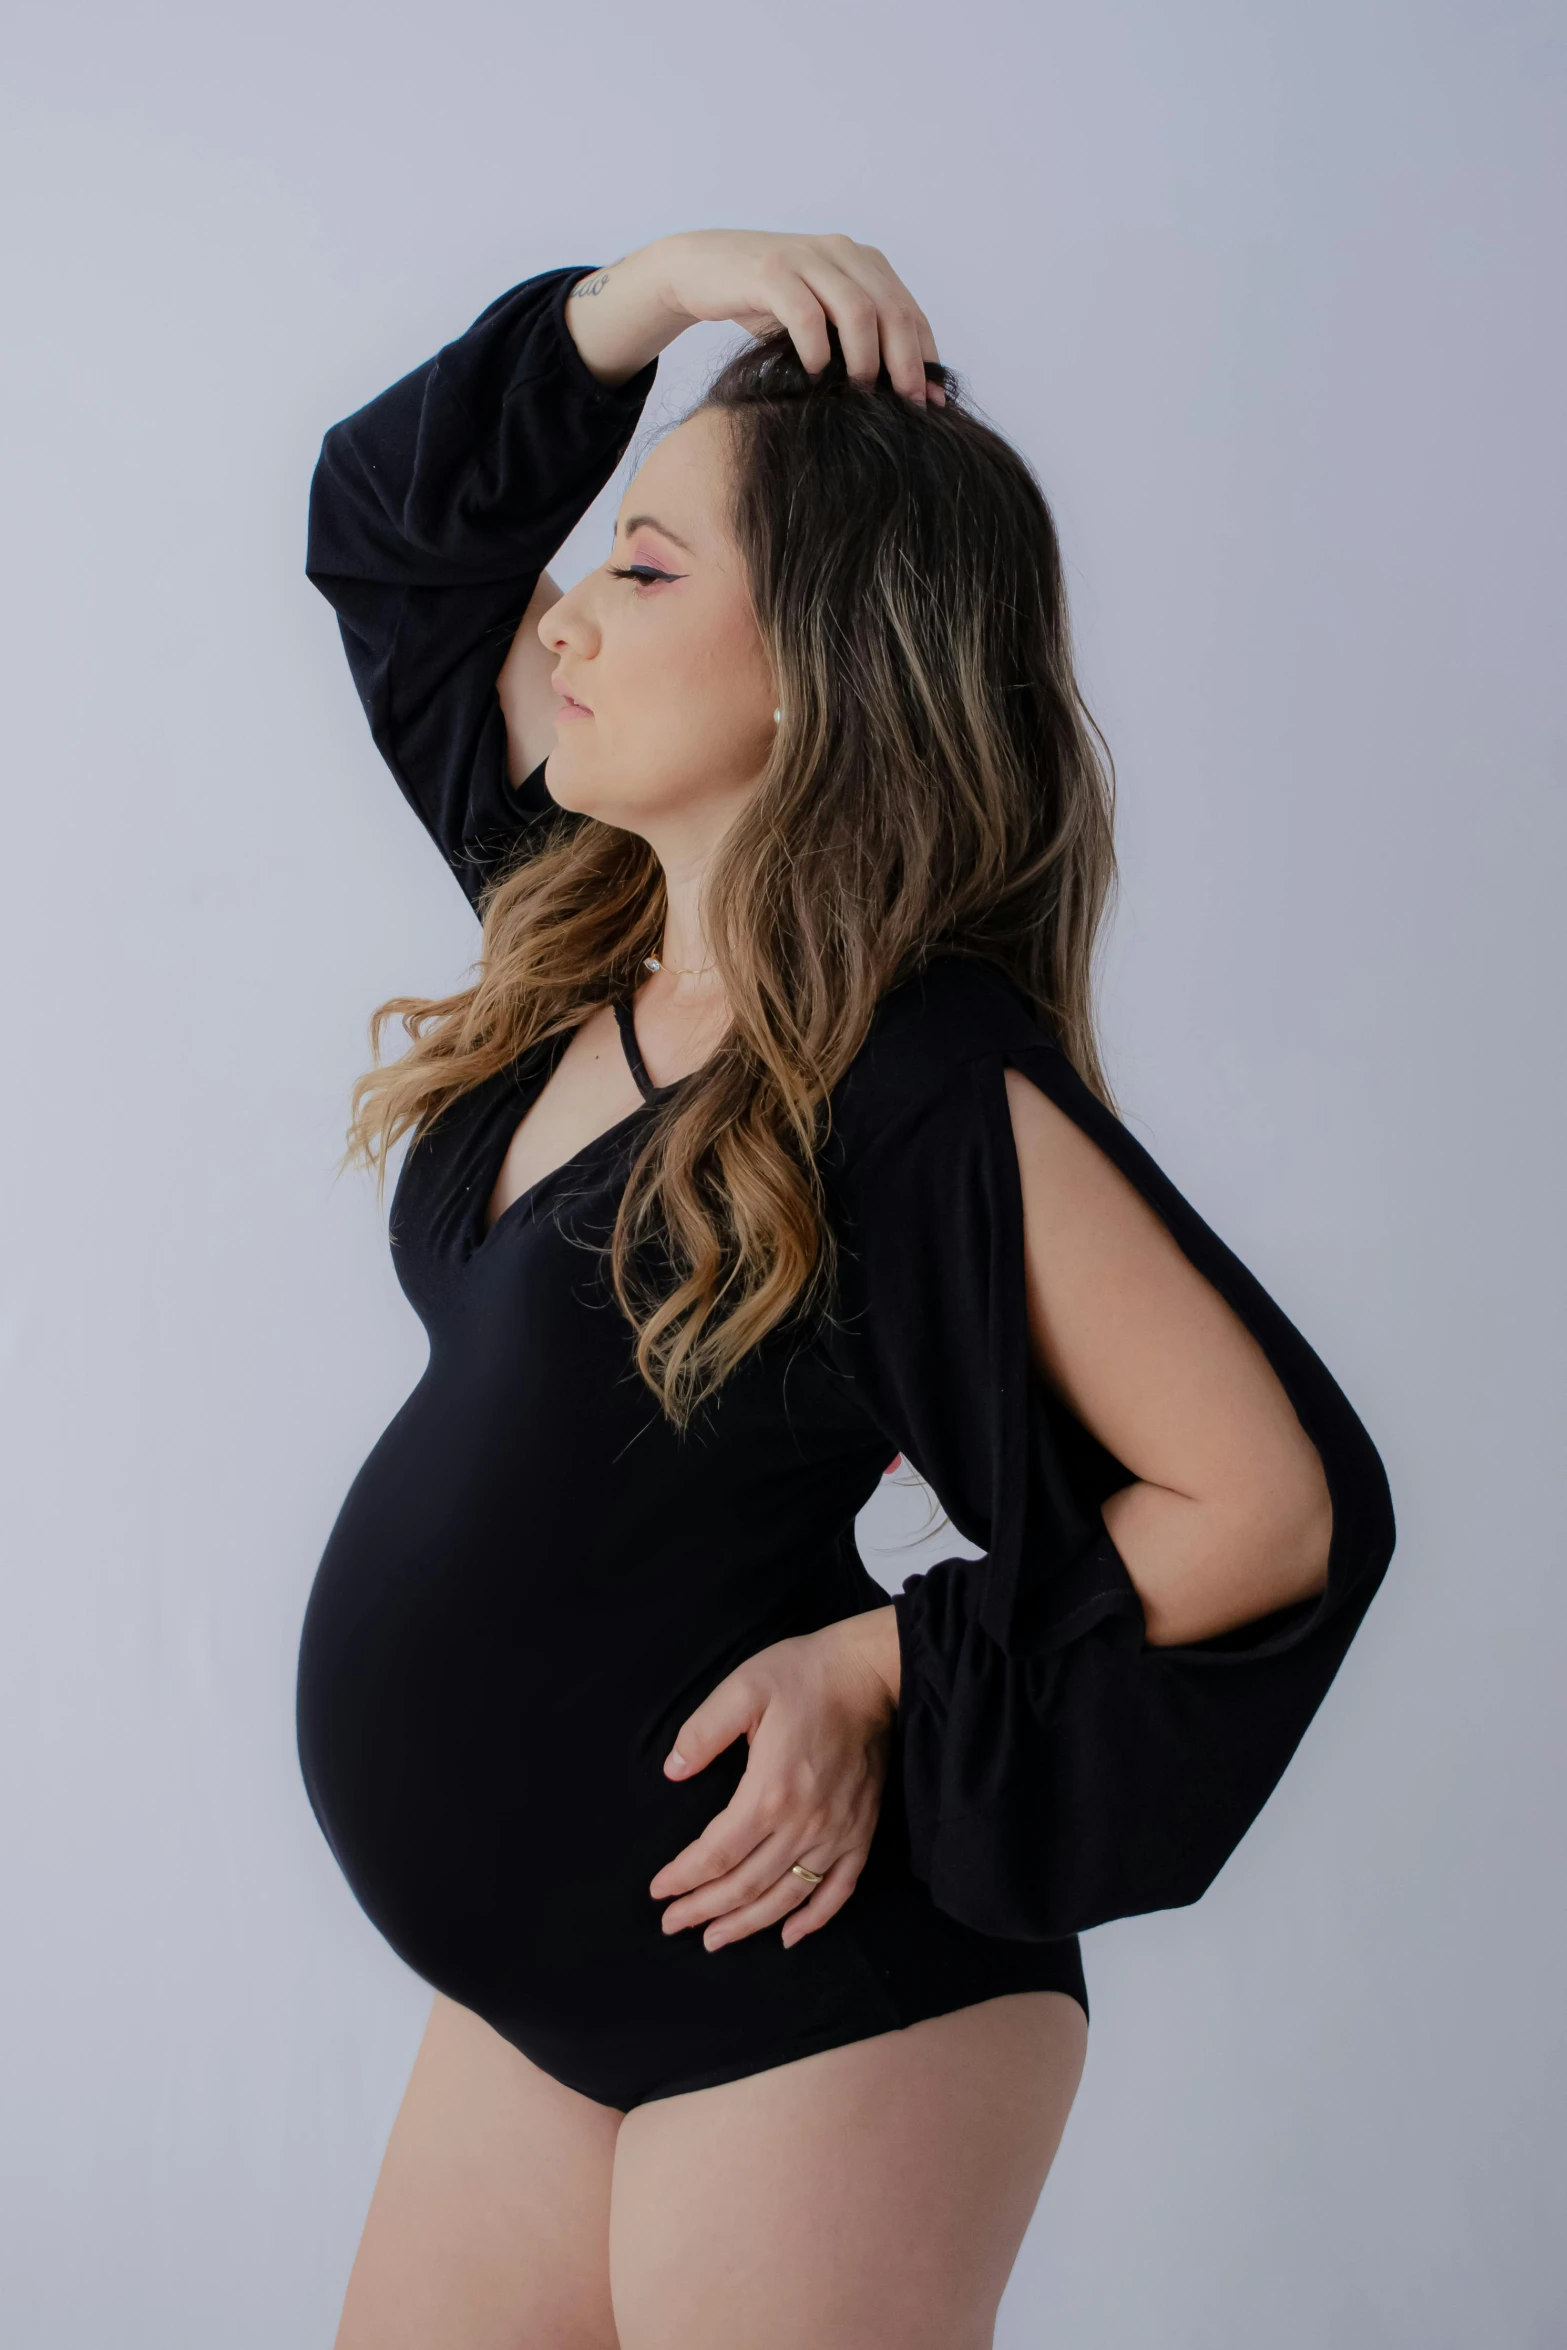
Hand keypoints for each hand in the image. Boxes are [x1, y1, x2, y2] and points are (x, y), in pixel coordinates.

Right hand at [565, 230, 944, 406]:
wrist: (703, 268)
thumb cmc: (768, 303)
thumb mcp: (821, 317)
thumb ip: (858, 340)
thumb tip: (905, 392)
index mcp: (863, 262)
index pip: (909, 311)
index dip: (925, 357)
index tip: (932, 402)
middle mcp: (841, 252)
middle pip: (891, 309)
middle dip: (905, 362)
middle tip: (906, 405)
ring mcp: (806, 258)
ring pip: (856, 308)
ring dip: (864, 357)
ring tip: (860, 391)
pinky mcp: (770, 271)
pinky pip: (805, 313)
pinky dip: (816, 348)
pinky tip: (814, 374)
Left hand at [649, 1606, 901, 1950]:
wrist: (869, 1674)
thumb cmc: (802, 1677)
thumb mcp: (742, 1689)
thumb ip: (703, 1732)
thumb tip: (672, 1771)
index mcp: (769, 1791)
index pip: (717, 1853)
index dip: (684, 1877)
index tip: (658, 1891)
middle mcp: (804, 1823)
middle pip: (746, 1884)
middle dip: (704, 1909)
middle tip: (672, 1925)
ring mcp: (837, 1832)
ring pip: (787, 1896)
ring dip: (748, 1924)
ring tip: (715, 1940)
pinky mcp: (861, 1832)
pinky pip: (839, 1889)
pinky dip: (814, 1919)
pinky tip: (790, 1936)